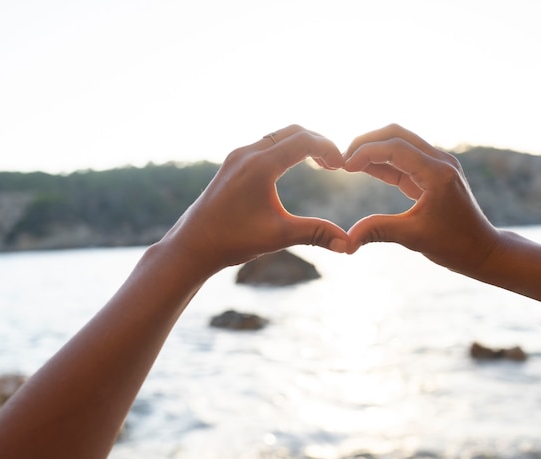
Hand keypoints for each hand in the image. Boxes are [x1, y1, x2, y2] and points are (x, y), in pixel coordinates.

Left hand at [166, 125, 348, 272]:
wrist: (192, 245)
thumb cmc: (233, 240)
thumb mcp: (279, 236)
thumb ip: (315, 233)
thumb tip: (348, 244)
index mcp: (260, 166)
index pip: (304, 140)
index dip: (329, 149)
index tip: (343, 166)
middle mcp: (247, 153)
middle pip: (293, 131)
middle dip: (318, 143)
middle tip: (335, 164)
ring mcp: (237, 157)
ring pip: (277, 136)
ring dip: (301, 144)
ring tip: (319, 165)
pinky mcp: (231, 164)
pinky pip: (265, 145)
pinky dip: (285, 149)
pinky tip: (292, 168)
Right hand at [343, 124, 499, 273]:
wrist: (482, 250)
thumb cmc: (454, 245)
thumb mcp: (413, 238)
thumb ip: (378, 231)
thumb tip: (346, 241)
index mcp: (437, 173)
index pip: (395, 147)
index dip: (366, 152)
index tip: (344, 166)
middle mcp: (440, 161)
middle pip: (396, 134)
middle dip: (367, 142)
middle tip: (343, 159)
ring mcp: (438, 165)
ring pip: (399, 143)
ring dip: (374, 149)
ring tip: (349, 164)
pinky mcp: (433, 174)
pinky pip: (403, 159)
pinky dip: (382, 161)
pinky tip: (363, 169)